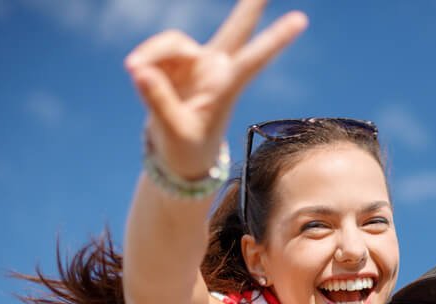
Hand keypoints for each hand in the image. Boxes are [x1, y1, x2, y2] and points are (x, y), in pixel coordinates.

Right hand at [125, 0, 306, 177]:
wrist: (177, 156)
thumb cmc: (185, 149)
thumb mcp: (174, 132)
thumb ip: (159, 101)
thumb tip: (140, 71)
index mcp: (228, 87)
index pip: (254, 59)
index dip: (275, 39)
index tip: (301, 19)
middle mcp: (216, 68)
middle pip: (238, 29)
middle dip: (252, 5)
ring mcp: (196, 62)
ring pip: (171, 42)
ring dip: (151, 55)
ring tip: (134, 72)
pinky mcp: (175, 62)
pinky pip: (154, 51)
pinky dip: (144, 61)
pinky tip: (139, 75)